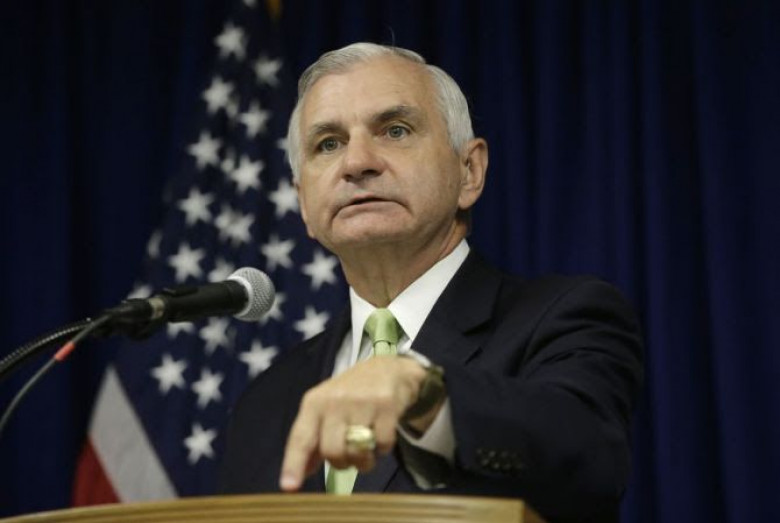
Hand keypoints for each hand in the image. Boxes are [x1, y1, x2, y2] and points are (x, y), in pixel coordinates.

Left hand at [279, 356, 425, 490]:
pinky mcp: (386, 405)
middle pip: (332, 451)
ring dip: (364, 460)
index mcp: (314, 403)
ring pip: (358, 451)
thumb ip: (311, 439)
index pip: (301, 438)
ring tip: (366, 449)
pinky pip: (382, 445)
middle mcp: (335, 401)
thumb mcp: (325, 410)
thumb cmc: (349, 394)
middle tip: (348, 457)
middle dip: (341, 463)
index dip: (294, 464)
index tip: (289, 487)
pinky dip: (383, 449)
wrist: (387, 369)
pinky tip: (381, 434)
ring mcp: (362, 402)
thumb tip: (300, 474)